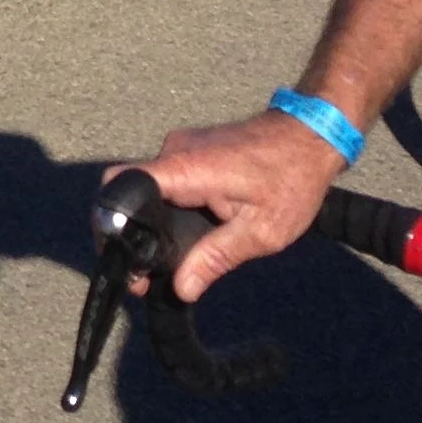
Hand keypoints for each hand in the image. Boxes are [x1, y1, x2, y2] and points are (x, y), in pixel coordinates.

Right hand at [112, 111, 346, 301]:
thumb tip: (181, 288)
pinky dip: (173, 206)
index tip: (120, 257)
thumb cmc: (293, 179)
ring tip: (183, 251)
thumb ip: (216, 258)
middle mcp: (175, 152)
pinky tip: (196, 226)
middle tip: (151, 269)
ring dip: (159, 219)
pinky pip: (169, 180)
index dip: (109, 222)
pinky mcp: (192, 150)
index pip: (121, 184)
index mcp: (186, 169)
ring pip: (152, 189)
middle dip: (134, 231)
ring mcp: (182, 147)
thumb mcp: (261, 231)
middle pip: (131, 191)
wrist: (312, 134)